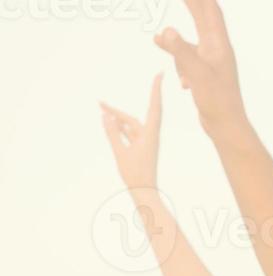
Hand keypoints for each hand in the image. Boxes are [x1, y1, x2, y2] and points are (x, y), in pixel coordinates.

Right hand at [100, 74, 163, 189]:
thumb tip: (106, 116)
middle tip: (100, 101)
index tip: (160, 74)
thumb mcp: (120, 152)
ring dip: (116, 118)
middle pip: (133, 118)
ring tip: (100, 108)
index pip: (154, 107)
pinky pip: (129, 133)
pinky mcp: (141, 148)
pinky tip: (110, 120)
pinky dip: (120, 127)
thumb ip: (113, 134)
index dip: (156, 90)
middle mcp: (150, 136)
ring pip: (130, 125)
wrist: (145, 192)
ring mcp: (145, 142)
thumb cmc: (136, 175)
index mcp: (150, 135)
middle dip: (117, 110)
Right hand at [154, 0, 246, 139]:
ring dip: (176, 41)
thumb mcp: (197, 74)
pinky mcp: (205, 73)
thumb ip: (182, 52)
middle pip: (203, 19)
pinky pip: (187, 58)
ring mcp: (211, 61)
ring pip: (190, 42)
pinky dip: (176, 57)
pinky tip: (166, 57)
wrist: (226, 125)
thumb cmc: (217, 101)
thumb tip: (166, 30)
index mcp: (218, 45)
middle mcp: (217, 50)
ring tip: (156, 38)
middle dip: (191, 4)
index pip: (210, 11)